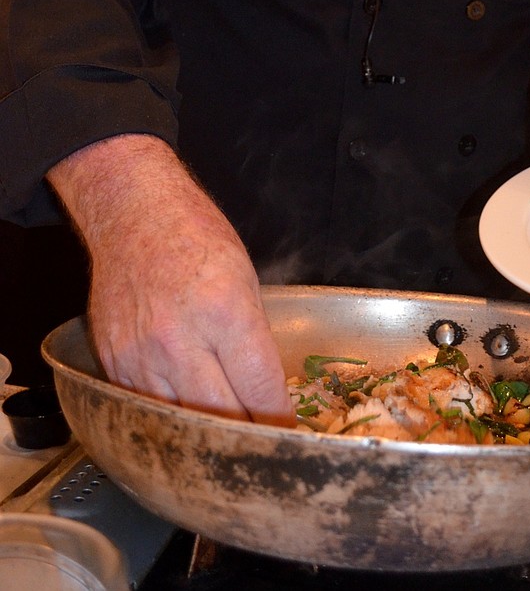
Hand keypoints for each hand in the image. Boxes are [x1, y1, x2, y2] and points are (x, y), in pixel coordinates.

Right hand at [49, 135, 294, 426]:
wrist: (133, 214)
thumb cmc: (195, 236)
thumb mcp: (246, 279)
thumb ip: (253, 340)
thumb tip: (266, 393)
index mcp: (224, 312)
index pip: (260, 390)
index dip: (279, 419)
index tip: (288, 433)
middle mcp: (179, 340)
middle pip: (220, 419)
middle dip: (246, 436)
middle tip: (262, 444)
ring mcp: (140, 355)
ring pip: (179, 425)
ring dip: (206, 436)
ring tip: (226, 440)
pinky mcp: (113, 363)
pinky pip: (144, 409)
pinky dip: (168, 417)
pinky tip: (185, 415)